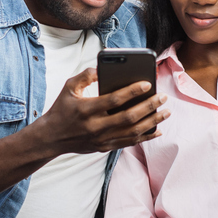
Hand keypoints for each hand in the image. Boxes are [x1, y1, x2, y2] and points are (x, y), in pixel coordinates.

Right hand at [37, 68, 169, 153]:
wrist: (51, 138)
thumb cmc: (62, 109)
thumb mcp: (68, 88)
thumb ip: (84, 76)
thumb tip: (101, 69)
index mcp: (86, 109)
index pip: (114, 100)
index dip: (132, 91)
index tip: (147, 84)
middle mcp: (95, 126)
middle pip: (128, 117)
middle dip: (148, 106)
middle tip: (163, 97)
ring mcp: (101, 139)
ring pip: (132, 132)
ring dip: (152, 122)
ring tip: (166, 112)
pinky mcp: (104, 147)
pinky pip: (129, 143)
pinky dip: (145, 137)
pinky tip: (157, 130)